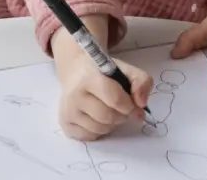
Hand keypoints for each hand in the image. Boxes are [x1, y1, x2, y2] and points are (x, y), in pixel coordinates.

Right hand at [53, 26, 153, 141]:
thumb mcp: (126, 69)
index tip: (137, 108)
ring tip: (111, 111)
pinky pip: (90, 136)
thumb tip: (141, 104)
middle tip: (124, 109)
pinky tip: (99, 118)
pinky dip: (100, 130)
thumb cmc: (103, 72)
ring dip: (112, 124)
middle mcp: (74, 95)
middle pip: (108, 117)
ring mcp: (68, 111)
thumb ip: (141, 81)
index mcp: (89, 78)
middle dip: (122, 116)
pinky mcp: (65, 123)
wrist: (76, 71)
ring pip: (100, 129)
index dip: (130, 106)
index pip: (114, 99)